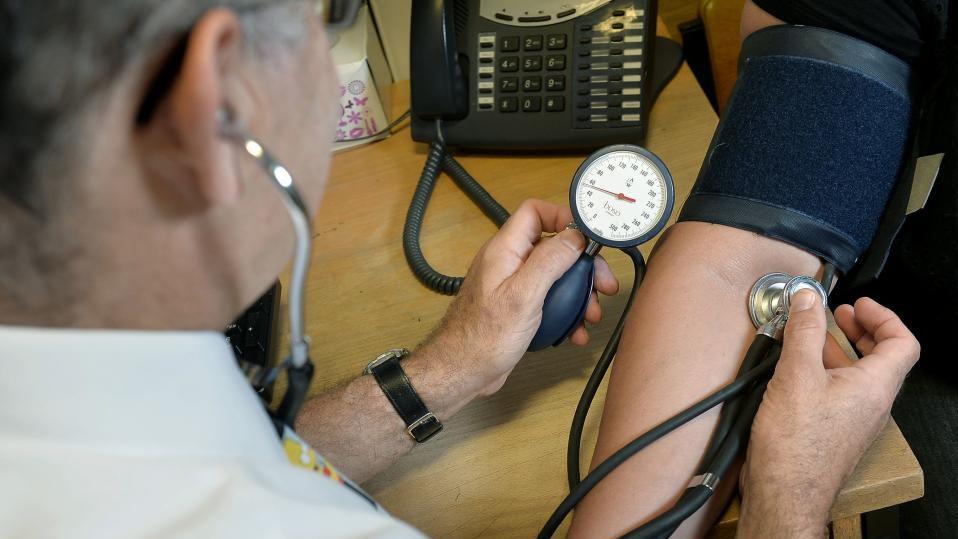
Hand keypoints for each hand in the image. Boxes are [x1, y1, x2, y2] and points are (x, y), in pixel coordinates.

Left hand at [426, 199, 618, 396]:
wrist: (462, 372)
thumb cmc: (483, 337)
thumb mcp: (523, 296)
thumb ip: (549, 261)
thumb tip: (575, 236)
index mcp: (505, 251)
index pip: (535, 213)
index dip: (564, 217)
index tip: (589, 237)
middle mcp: (508, 263)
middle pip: (553, 247)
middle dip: (582, 265)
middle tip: (603, 284)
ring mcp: (513, 286)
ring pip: (554, 277)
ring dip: (578, 294)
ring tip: (591, 315)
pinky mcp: (517, 308)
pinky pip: (548, 301)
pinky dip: (565, 313)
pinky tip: (575, 331)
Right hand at [738, 292, 919, 537]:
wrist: (785, 493)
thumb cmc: (795, 444)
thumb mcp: (796, 374)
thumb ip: (804, 331)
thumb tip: (808, 299)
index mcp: (875, 387)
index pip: (902, 343)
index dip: (883, 317)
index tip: (857, 304)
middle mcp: (872, 405)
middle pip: (882, 358)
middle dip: (860, 330)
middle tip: (838, 315)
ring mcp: (855, 421)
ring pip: (858, 376)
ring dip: (838, 351)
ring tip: (810, 337)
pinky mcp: (835, 432)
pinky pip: (841, 393)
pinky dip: (825, 372)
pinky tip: (797, 371)